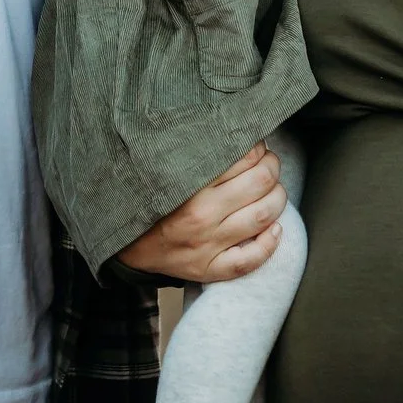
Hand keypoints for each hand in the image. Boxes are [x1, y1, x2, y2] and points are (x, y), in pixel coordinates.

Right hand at [115, 145, 286, 282]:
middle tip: (269, 164)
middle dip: (272, 168)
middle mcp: (201, 215)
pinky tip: (276, 229)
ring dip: (278, 198)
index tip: (256, 146)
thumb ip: (195, 151)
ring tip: (274, 190)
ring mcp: (207, 245)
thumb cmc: (148, 199)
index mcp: (189, 185)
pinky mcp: (209, 269)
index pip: (243, 157)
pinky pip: (250, 261)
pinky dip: (270, 244)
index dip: (258, 148)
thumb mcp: (162, 167)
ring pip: (263, 217)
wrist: (124, 245)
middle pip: (260, 183)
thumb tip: (233, 132)